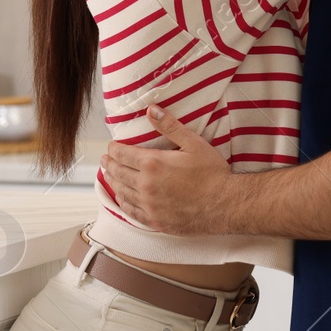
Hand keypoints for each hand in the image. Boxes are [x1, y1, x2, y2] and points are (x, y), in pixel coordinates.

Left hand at [100, 106, 236, 235]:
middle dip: (109, 164)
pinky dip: (123, 202)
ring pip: (122, 192)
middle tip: (105, 159)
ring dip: (113, 182)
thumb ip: (170, 126)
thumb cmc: (212, 173)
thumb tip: (151, 110)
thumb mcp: (193, 143)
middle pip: (118, 173)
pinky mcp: (156, 220)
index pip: (123, 155)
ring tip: (109, 176)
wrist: (225, 205)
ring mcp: (149, 205)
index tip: (111, 147)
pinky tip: (121, 198)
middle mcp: (146, 185)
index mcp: (153, 164)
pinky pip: (131, 212)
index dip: (114, 149)